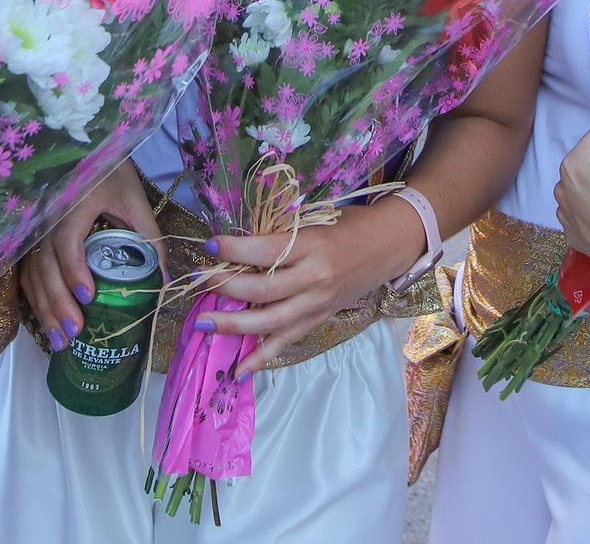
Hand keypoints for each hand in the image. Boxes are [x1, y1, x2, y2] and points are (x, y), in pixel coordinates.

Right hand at [18, 162, 159, 345]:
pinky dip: (36, 297)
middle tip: (74, 332)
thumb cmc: (111, 170)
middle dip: (57, 302)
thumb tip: (164, 281)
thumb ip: (149, 237)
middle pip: (45, 265)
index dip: (74, 270)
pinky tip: (46, 320)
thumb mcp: (135, 199)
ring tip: (60, 340)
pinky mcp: (33, 236)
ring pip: (32, 272)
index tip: (89, 297)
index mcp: (73, 203)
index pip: (67, 240)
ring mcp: (36, 227)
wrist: (84, 145)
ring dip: (44, 307)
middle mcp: (47, 217)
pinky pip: (28, 271)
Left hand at [198, 198, 418, 376]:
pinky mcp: (320, 319)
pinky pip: (287, 341)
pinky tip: (239, 368)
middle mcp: (315, 279)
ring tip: (204, 323)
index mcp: (312, 246)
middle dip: (226, 287)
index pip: (265, 251)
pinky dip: (263, 357)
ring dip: (234, 325)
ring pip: (270, 322)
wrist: (388, 246)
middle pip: (263, 290)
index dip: (234, 249)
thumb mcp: (315, 222)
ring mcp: (318, 304)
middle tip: (201, 280)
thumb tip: (238, 248)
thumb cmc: (349, 226)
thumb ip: (282, 236)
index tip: (209, 245)